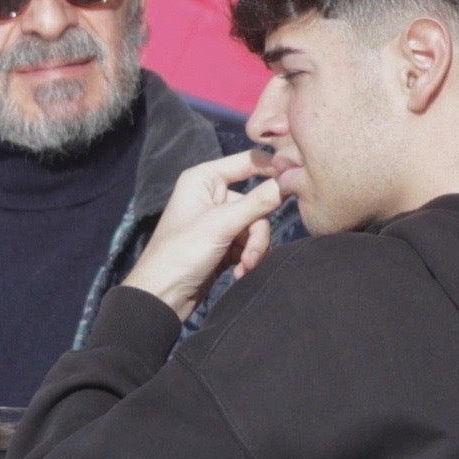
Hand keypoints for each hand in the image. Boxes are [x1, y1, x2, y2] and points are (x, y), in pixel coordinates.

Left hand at [126, 149, 288, 313]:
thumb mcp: (223, 224)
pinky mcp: (223, 243)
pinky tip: (239, 273)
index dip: (272, 169)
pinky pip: (248, 243)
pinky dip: (247, 258)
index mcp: (205, 178)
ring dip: (253, 249)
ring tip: (244, 268)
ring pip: (255, 226)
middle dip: (256, 232)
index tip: (296, 181)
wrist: (162, 296)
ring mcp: (218, 220)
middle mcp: (212, 194)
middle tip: (250, 255)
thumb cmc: (183, 251)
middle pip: (256, 202)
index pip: (247, 162)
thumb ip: (259, 202)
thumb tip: (290, 181)